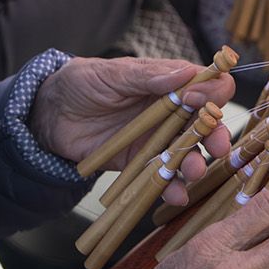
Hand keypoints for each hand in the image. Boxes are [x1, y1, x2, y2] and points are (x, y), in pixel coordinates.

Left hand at [30, 57, 234, 201]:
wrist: (51, 115)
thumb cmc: (83, 83)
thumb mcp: (112, 74)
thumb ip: (147, 76)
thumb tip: (186, 73)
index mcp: (170, 83)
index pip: (208, 84)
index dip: (211, 92)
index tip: (197, 99)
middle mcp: (172, 112)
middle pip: (207, 124)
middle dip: (216, 135)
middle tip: (217, 146)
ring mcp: (159, 139)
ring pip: (189, 153)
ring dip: (197, 163)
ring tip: (194, 171)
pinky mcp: (143, 163)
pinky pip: (164, 177)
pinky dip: (173, 188)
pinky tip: (176, 194)